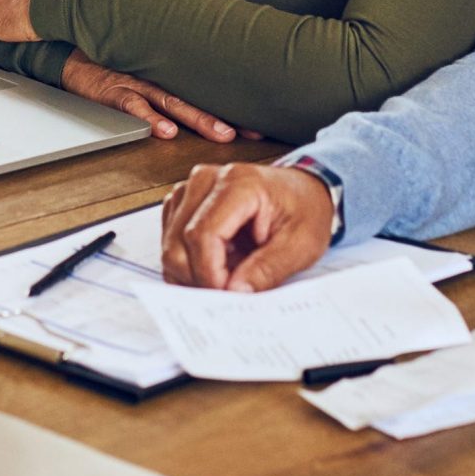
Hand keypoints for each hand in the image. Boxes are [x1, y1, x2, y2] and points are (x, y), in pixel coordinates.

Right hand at [61, 51, 239, 141]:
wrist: (73, 54)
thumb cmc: (113, 67)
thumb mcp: (146, 72)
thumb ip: (171, 86)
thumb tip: (200, 104)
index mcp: (169, 78)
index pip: (207, 94)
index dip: (234, 109)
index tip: (261, 124)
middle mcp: (159, 79)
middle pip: (199, 98)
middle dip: (227, 116)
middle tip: (252, 132)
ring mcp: (139, 85)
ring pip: (174, 103)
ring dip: (199, 119)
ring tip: (221, 133)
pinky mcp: (115, 91)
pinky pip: (135, 106)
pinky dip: (150, 119)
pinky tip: (165, 132)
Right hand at [159, 162, 333, 291]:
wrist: (304, 191)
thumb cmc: (304, 210)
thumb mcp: (300, 245)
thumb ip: (267, 270)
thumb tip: (235, 292)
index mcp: (239, 183)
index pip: (202, 235)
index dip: (209, 273)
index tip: (227, 295)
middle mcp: (207, 180)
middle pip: (178, 242)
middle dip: (199, 278)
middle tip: (228, 292)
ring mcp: (191, 189)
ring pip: (170, 245)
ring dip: (193, 271)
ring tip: (229, 273)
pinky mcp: (184, 202)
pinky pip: (171, 242)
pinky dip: (189, 262)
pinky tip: (217, 263)